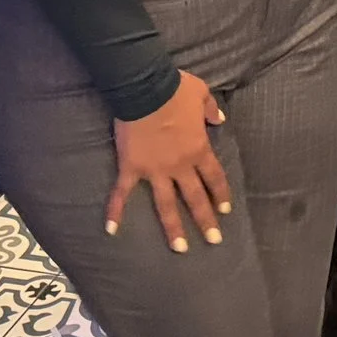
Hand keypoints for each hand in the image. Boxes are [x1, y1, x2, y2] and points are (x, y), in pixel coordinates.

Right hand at [107, 71, 231, 251]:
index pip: (214, 177)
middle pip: (194, 197)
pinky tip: (111, 230)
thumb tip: (219, 119)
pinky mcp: (132, 168)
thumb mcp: (201, 93)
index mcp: (198, 149)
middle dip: (205, 219)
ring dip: (173, 227)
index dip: (221, 194)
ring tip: (180, 248)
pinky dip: (115, 211)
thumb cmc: (175, 89)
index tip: (225, 211)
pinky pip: (123, 193)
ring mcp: (155, 170)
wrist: (145, 88)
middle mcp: (179, 165)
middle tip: (213, 240)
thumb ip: (210, 109)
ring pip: (165, 204)